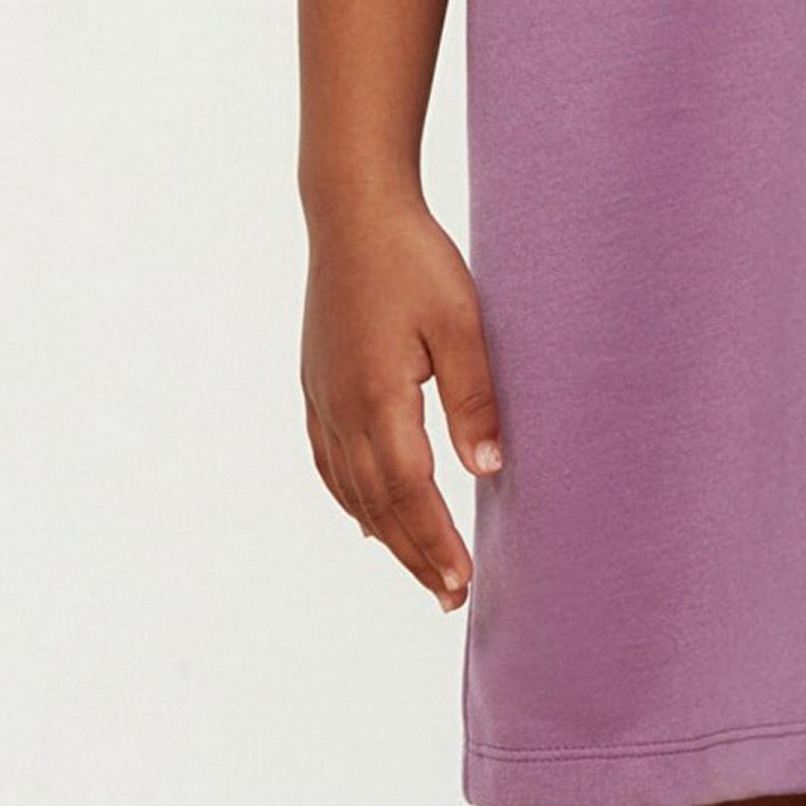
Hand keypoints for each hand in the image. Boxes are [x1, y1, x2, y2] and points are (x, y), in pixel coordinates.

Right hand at [300, 193, 503, 610]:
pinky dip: (350, 497)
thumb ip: (474, 397)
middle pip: (377, 503)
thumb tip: (489, 469)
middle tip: (450, 595)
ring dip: (385, 533)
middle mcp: (341, 407)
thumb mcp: (460, 321)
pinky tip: (365, 517)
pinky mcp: (316, 381)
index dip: (435, 542)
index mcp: (377, 398)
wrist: (353, 209)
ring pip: (350, 487)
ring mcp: (322, 396)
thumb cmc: (413, 257)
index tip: (462, 583)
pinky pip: (329, 460)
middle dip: (415, 552)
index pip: (409, 493)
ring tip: (419, 568)